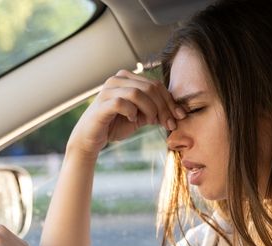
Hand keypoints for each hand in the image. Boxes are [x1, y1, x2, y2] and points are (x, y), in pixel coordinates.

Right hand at [66, 69, 185, 159]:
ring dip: (150, 109)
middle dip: (164, 107)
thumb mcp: (139, 117)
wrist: (91, 139)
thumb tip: (176, 112)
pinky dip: (132, 112)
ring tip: (151, 122)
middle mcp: (117, 80)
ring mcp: (108, 90)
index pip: (155, 84)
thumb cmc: (114, 126)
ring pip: (138, 93)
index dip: (170, 100)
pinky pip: (122, 103)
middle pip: (150, 87)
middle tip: (169, 124)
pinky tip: (132, 120)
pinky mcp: (102, 104)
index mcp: (127, 79)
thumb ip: (154, 110)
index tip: (180, 116)